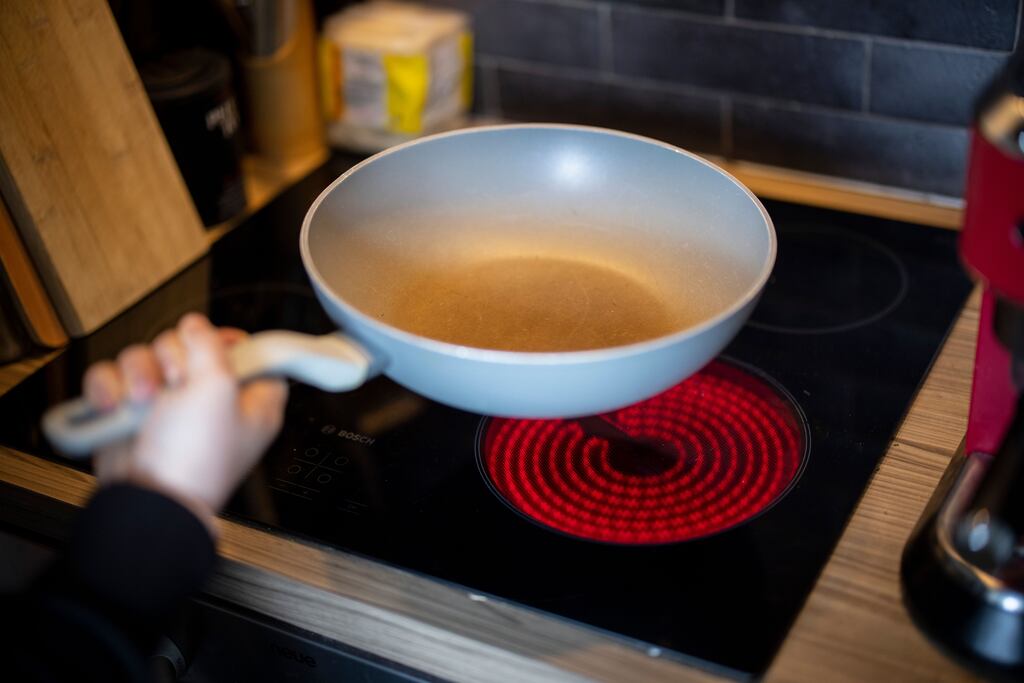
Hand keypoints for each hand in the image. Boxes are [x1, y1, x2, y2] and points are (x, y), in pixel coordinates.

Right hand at [83, 313, 287, 532]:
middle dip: (172, 359)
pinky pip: (115, 377)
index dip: (229, 343)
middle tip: (175, 384)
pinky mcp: (134, 413)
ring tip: (142, 402)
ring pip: (147, 358)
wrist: (148, 498)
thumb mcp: (218, 387)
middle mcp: (212, 400)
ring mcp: (171, 406)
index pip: (248, 352)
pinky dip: (110, 387)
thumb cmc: (194, 458)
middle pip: (189, 347)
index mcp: (250, 399)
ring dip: (138, 374)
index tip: (213, 347)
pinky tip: (115, 405)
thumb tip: (197, 325)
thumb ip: (210, 345)